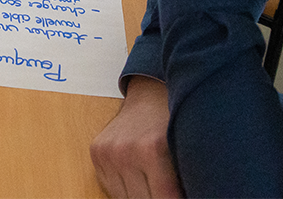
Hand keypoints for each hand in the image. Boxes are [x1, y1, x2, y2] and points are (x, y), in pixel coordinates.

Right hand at [91, 77, 182, 198]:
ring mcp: (107, 151)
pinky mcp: (96, 152)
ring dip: (141, 195)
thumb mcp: (185, 149)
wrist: (151, 95)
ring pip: (123, 198)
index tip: (181, 196)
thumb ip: (182, 180)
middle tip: (169, 190)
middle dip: (158, 197)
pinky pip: (110, 188)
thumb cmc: (174, 121)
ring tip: (154, 185)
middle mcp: (124, 150)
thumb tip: (186, 196)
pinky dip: (125, 191)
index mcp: (151, 150)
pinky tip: (139, 180)